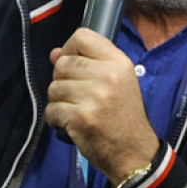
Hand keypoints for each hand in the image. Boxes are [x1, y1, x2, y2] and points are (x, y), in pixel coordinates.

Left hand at [46, 28, 159, 184]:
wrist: (134, 152)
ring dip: (59, 101)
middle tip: (76, 94)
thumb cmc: (124, 115)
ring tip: (75, 110)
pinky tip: (70, 123)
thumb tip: (55, 54)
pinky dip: (56, 119)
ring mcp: (94, 96)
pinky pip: (52, 109)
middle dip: (62, 80)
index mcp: (119, 62)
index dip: (70, 48)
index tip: (72, 63)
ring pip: (54, 87)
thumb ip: (89, 63)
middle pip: (63, 63)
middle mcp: (108, 75)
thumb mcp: (118, 81)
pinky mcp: (80, 117)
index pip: (82, 36)